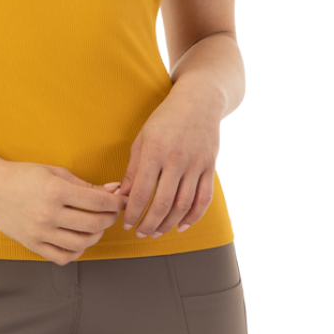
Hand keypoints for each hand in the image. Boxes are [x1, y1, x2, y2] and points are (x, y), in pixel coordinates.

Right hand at [0, 161, 128, 264]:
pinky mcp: (33, 245)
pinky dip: (78, 251)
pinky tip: (79, 239)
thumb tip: (114, 190)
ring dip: (96, 235)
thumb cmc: (23, 176)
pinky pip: (64, 256)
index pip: (97, 200)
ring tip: (96, 225)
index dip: (115, 201)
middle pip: (94, 223)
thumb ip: (85, 184)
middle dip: (110, 217)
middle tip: (111, 212)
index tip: (122, 200)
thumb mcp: (55, 172)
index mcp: (55, 190)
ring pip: (82, 243)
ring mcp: (40, 232)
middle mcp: (48, 214)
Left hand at [117, 80, 223, 238]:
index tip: (126, 222)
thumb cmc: (165, 119)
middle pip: (162, 203)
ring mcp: (196, 164)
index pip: (142, 191)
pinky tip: (181, 225)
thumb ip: (134, 168)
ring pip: (183, 205)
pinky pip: (203, 199)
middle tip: (140, 233)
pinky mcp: (210, 167)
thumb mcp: (143, 138)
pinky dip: (193, 217)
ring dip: (168, 224)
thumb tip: (123, 196)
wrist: (199, 101)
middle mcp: (177, 159)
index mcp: (155, 150)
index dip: (133, 212)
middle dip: (149, 223)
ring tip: (157, 232)